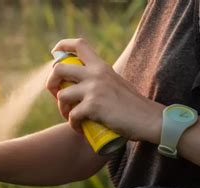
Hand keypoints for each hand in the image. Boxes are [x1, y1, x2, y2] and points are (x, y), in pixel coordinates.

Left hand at [46, 38, 163, 142]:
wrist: (148, 119)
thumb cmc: (133, 106)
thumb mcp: (115, 83)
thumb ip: (101, 80)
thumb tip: (82, 86)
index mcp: (101, 66)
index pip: (79, 45)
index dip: (62, 46)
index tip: (54, 54)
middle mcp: (96, 74)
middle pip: (59, 69)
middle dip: (51, 83)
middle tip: (57, 95)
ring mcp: (94, 89)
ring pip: (62, 95)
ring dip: (62, 109)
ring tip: (70, 116)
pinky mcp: (94, 106)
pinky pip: (72, 115)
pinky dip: (73, 125)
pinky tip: (79, 129)